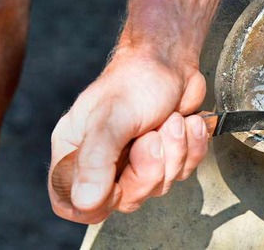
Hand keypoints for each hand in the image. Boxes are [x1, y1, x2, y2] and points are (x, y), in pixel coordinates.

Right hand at [48, 47, 208, 223]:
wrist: (172, 60)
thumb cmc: (135, 81)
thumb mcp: (110, 118)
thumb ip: (96, 161)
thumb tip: (85, 202)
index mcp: (75, 151)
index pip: (71, 203)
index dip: (98, 201)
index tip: (118, 180)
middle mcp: (103, 161)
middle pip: (124, 200)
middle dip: (149, 169)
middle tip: (152, 137)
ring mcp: (135, 161)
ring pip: (159, 187)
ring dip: (175, 151)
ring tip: (172, 120)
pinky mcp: (166, 157)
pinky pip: (183, 173)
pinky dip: (192, 147)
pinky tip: (188, 123)